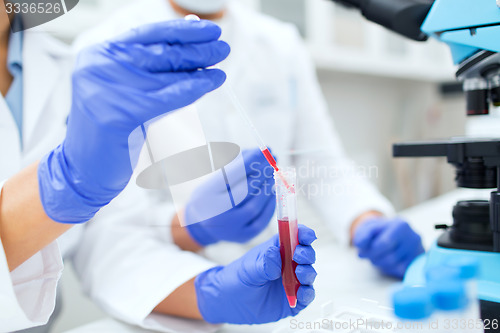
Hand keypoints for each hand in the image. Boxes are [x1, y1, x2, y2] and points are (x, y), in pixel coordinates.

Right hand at [38, 20, 229, 222]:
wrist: (84, 169)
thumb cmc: (111, 132)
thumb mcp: (130, 92)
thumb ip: (155, 71)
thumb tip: (193, 47)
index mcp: (100, 55)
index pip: (147, 34)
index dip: (181, 30)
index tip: (208, 30)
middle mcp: (100, 65)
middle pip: (160, 52)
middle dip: (196, 49)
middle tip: (222, 48)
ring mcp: (106, 87)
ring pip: (167, 74)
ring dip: (200, 69)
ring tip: (220, 68)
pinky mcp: (119, 112)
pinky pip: (167, 97)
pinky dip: (193, 89)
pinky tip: (210, 82)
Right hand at [185, 148, 275, 245]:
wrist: (200, 224)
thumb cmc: (211, 194)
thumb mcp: (215, 176)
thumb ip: (237, 164)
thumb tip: (261, 153)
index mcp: (207, 194)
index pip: (232, 174)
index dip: (251, 161)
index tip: (264, 150)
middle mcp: (217, 213)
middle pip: (245, 190)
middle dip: (262, 173)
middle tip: (272, 161)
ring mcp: (230, 227)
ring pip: (254, 206)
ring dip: (267, 188)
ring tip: (272, 176)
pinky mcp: (242, 237)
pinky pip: (261, 221)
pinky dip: (270, 205)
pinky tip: (272, 193)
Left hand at [195, 225, 316, 323]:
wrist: (231, 302)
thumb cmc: (239, 278)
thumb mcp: (248, 269)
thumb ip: (263, 263)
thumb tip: (275, 253)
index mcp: (279, 249)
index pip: (296, 237)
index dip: (304, 234)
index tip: (307, 236)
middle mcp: (289, 263)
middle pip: (306, 254)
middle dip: (306, 253)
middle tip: (299, 255)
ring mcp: (293, 281)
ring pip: (309, 273)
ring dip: (307, 272)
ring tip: (298, 273)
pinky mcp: (295, 298)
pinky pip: (307, 295)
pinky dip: (307, 293)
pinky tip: (300, 293)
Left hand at [353, 217, 424, 278]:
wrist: (393, 233)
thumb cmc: (379, 231)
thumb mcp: (368, 228)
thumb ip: (362, 234)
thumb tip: (359, 244)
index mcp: (401, 225)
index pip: (384, 243)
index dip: (370, 251)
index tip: (361, 253)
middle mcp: (413, 237)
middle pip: (390, 257)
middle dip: (374, 259)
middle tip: (367, 256)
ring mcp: (418, 251)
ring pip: (395, 265)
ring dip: (380, 264)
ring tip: (376, 257)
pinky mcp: (417, 262)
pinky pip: (400, 271)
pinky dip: (389, 268)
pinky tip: (386, 261)